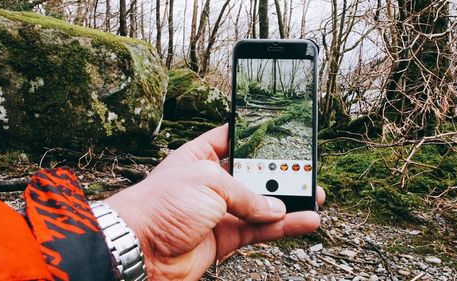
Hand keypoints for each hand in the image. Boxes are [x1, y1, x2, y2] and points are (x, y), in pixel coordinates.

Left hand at [104, 124, 324, 279]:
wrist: (140, 250)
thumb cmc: (162, 205)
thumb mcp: (209, 183)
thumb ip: (247, 193)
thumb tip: (275, 206)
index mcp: (201, 156)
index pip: (233, 138)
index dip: (257, 134)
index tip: (282, 131)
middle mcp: (212, 182)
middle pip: (254, 173)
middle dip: (280, 172)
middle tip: (306, 170)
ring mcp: (220, 211)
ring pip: (262, 203)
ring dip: (289, 201)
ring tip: (316, 197)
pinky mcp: (226, 237)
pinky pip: (260, 229)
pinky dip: (283, 227)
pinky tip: (305, 221)